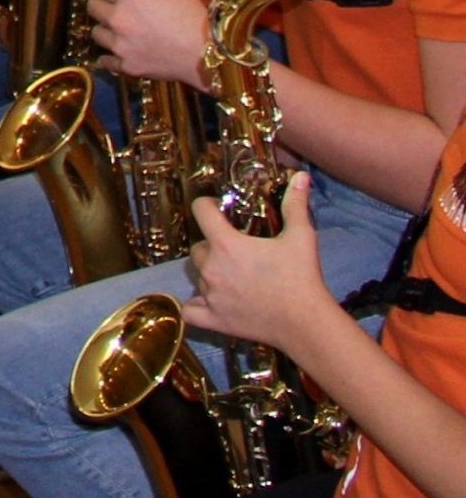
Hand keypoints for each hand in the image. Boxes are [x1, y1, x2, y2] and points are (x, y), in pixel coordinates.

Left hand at [90, 0, 208, 82]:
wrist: (208, 57)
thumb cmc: (196, 19)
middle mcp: (118, 17)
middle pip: (93, 4)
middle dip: (105, 3)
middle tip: (121, 6)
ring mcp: (119, 44)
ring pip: (96, 32)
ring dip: (106, 29)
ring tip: (123, 30)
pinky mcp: (125, 65)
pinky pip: (105, 61)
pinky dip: (110, 58)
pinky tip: (122, 53)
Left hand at [182, 174, 336, 352]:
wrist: (307, 322)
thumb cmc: (302, 277)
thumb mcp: (301, 236)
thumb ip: (295, 204)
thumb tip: (300, 175)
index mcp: (225, 244)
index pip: (200, 210)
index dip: (208, 206)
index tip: (220, 211)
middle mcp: (210, 267)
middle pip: (198, 247)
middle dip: (212, 245)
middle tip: (236, 251)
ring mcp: (209, 295)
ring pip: (196, 276)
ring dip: (208, 272)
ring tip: (231, 276)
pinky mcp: (213, 319)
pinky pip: (190, 310)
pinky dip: (195, 305)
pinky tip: (210, 301)